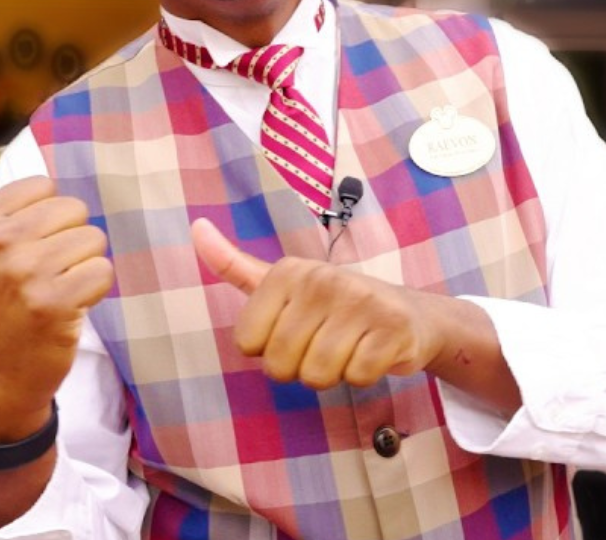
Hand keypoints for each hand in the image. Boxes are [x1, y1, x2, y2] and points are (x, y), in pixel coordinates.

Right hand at [0, 159, 113, 441]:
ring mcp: (25, 273)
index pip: (44, 187)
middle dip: (68, 239)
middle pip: (73, 209)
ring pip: (92, 239)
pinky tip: (70, 306)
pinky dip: (95, 290)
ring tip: (58, 288)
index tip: (27, 246)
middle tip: (46, 272)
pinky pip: (102, 271)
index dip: (45, 218)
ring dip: (84, 266)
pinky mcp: (53, 302)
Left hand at [192, 218, 445, 390]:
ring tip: (347, 349)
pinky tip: (372, 352)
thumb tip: (196, 228)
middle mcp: (322, 278)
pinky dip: (363, 375)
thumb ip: (233, 265)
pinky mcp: (393, 327)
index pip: (249, 343)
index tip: (292, 331)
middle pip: (281, 364)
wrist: (409, 314)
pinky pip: (357, 378)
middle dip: (299, 369)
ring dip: (332, 375)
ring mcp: (361, 301)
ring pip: (318, 375)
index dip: (269, 351)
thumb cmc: (333, 306)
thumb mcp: (281, 284)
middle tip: (322, 345)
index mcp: (287, 271)